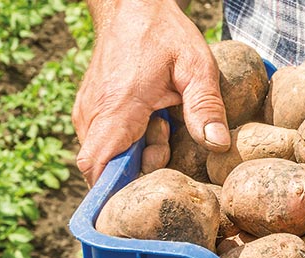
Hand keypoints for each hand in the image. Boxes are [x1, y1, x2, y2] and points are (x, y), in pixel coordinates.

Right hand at [73, 0, 228, 184]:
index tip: (147, 188)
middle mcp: (92, 115)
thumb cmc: (164, 35)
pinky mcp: (90, 111)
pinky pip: (108, 143)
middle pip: (109, 169)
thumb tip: (217, 144)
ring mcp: (87, 113)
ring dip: (139, 151)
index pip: (96, 167)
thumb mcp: (197, 66)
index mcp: (117, 108)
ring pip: (109, 156)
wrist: (132, 7)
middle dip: (142, 167)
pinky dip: (132, 140)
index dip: (116, 191)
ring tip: (162, 120)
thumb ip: (205, 106)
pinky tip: (152, 117)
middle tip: (167, 133)